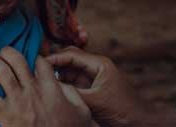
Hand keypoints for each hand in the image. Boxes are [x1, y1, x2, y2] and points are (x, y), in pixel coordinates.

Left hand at [0, 47, 91, 126]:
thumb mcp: (81, 110)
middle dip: (7, 52)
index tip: (27, 55)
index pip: (39, 60)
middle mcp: (33, 91)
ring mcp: (18, 102)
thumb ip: (72, 92)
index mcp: (51, 87)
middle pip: (17, 59)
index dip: (33, 54)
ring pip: (1, 72)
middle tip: (3, 53)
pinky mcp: (5, 116)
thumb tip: (62, 82)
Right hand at [48, 47, 175, 126]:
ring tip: (42, 83)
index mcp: (99, 64)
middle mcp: (94, 68)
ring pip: (68, 72)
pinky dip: (63, 86)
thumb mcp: (95, 101)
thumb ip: (72, 92)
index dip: (54, 58)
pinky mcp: (90, 89)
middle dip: (54, 65)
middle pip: (68, 59)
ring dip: (57, 76)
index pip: (71, 55)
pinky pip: (72, 83)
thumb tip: (51, 86)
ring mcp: (92, 79)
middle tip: (37, 72)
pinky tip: (53, 91)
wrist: (137, 122)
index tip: (38, 64)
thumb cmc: (122, 110)